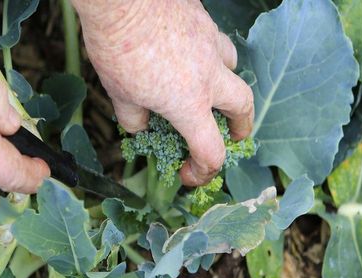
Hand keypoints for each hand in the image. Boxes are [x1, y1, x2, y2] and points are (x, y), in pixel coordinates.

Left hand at [72, 0, 254, 185]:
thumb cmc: (117, 45)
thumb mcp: (119, 93)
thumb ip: (134, 117)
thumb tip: (140, 125)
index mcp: (189, 103)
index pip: (211, 151)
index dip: (203, 171)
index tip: (189, 173)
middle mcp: (208, 76)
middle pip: (244, 106)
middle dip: (242, 125)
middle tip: (234, 134)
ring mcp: (209, 44)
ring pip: (233, 66)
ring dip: (228, 82)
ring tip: (212, 86)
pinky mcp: (203, 20)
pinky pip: (215, 40)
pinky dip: (209, 52)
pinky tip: (190, 51)